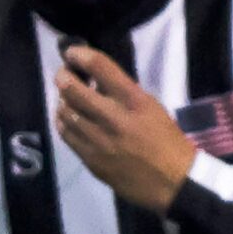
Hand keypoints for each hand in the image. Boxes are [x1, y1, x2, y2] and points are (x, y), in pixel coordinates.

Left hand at [54, 45, 196, 212]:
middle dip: (63, 77)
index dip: (80, 55)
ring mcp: (99, 140)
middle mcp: (114, 117)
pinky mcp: (91, 160)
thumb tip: (94, 81)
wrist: (171, 181)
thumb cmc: (165, 139)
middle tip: (62, 74)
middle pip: (73, 90)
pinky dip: (62, 122)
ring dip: (61, 101)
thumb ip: (122, 93)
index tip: (71, 52)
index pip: (101, 67)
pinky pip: (67, 136)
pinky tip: (65, 119)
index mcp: (134, 100)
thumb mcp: (150, 106)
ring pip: (66, 113)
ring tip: (64, 98)